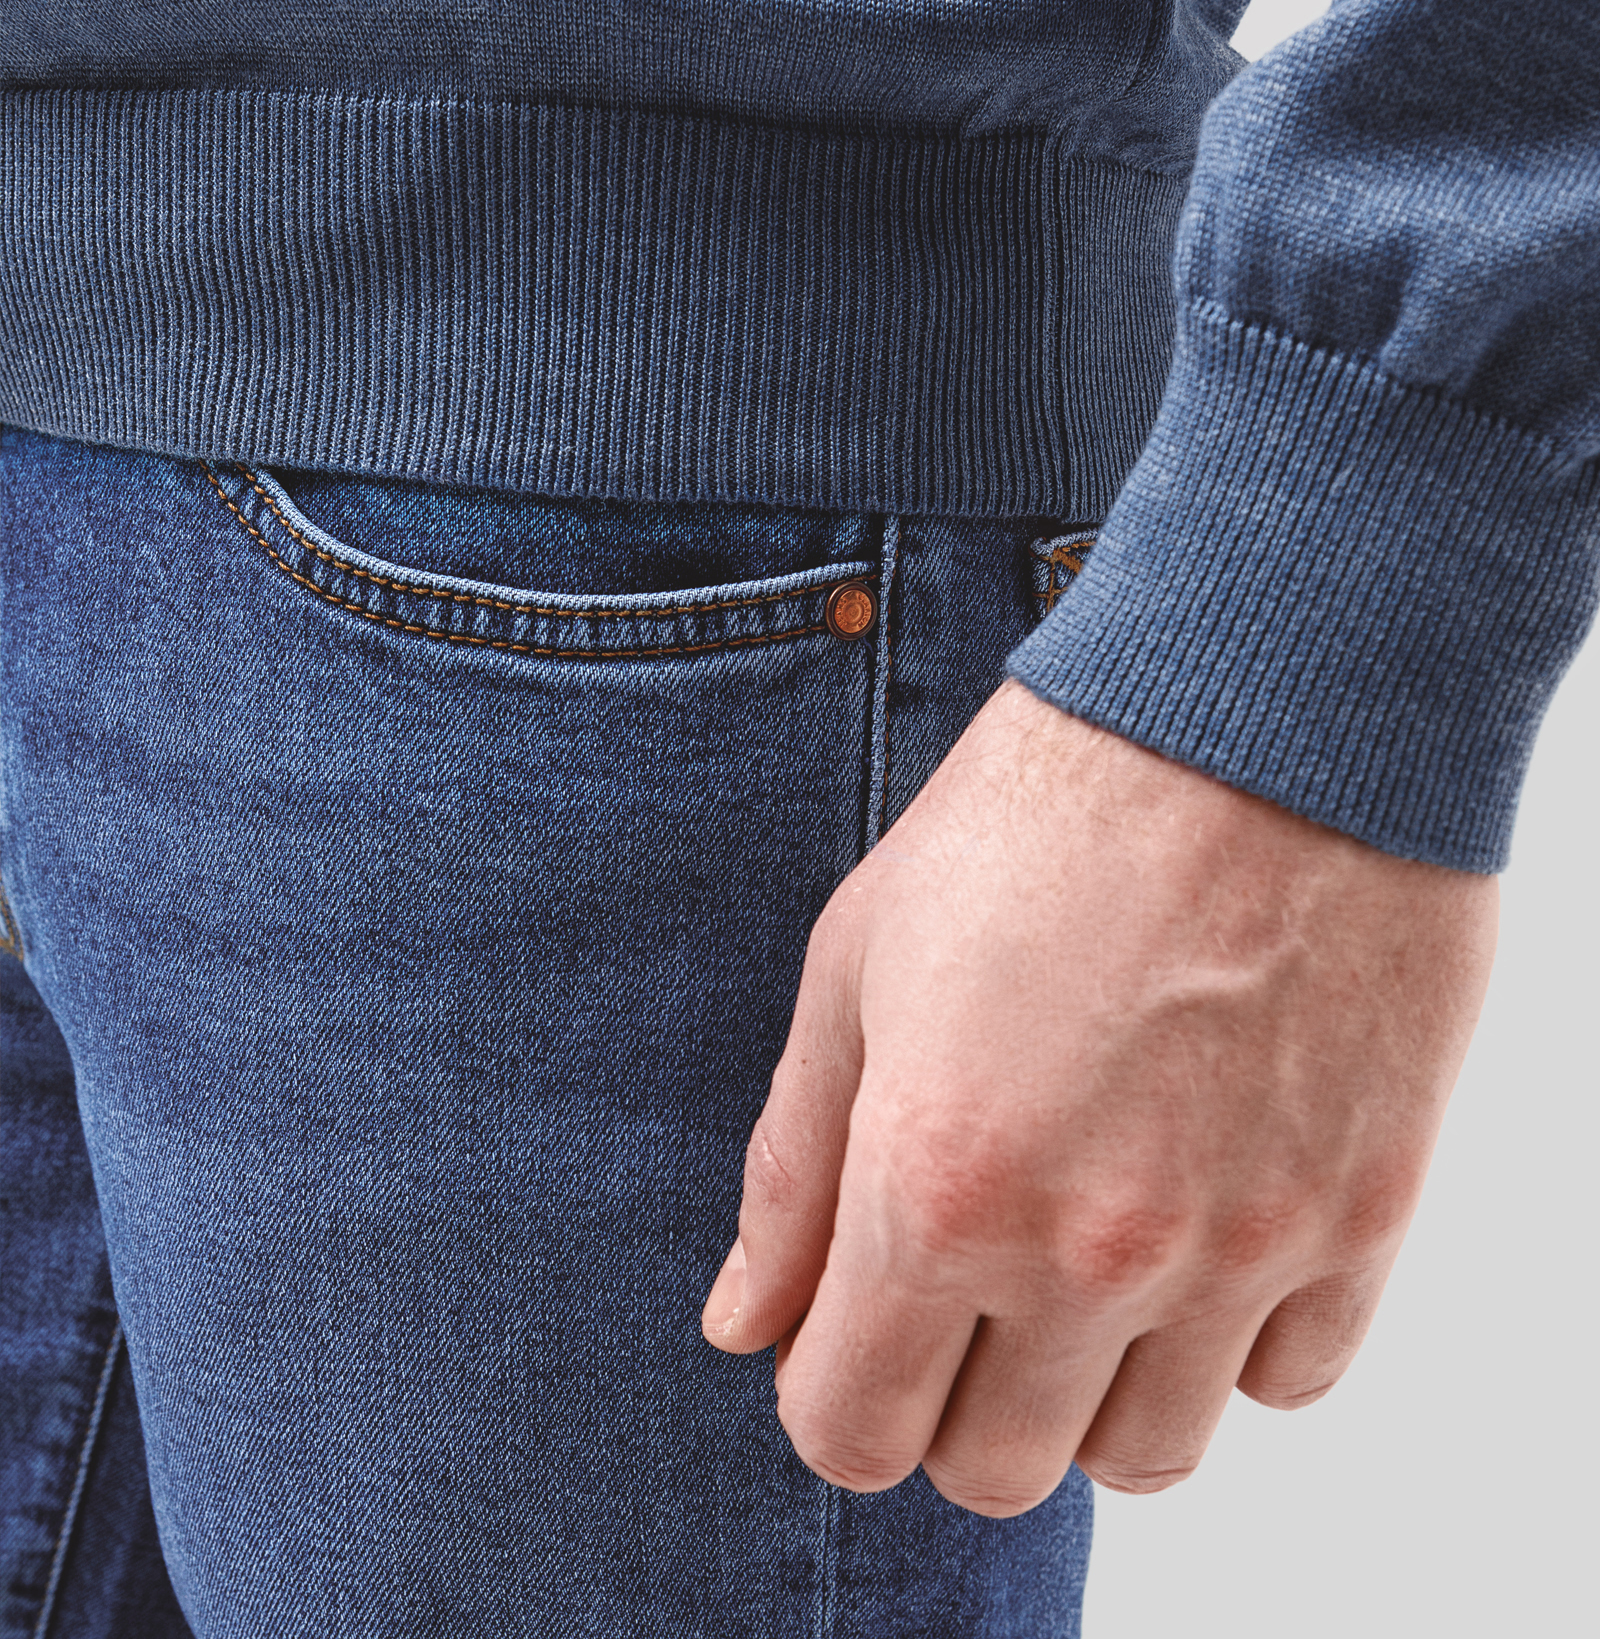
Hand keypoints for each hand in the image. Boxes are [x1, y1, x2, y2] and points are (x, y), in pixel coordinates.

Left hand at [701, 679, 1497, 1513]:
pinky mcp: (1364, 1214)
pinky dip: (1231, 1337)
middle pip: (995, 1469)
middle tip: (967, 1282)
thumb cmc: (1036, 815)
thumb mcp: (859, 963)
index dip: (833, 1395)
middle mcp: (1090, 1249)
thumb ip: (793, 1168)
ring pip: (1146, 1454)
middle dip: (952, 1399)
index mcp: (937, 1183)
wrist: (1254, 710)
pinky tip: (1200, 1219)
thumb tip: (742, 1327)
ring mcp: (1241, 1244)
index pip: (853, 1433)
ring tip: (1086, 1253)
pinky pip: (1288, 1380)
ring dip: (1093, 1387)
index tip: (853, 1332)